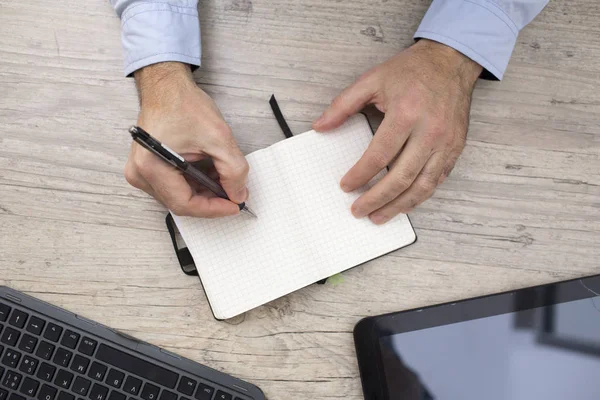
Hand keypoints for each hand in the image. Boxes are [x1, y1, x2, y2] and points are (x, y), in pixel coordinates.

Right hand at [124, 62, 248, 216]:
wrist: (167, 87)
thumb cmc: (182, 104)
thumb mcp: (218, 137)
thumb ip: (233, 170)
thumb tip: (238, 194)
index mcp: (151, 166)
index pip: (185, 204)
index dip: (213, 209)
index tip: (234, 204)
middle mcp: (140, 173)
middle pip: (181, 203)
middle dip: (210, 201)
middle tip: (233, 193)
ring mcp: (140, 171)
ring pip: (178, 197)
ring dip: (203, 194)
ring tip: (223, 181)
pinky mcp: (147, 168)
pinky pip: (172, 187)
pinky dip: (194, 185)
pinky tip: (209, 176)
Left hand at [313, 39, 481, 223]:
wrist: (451, 62)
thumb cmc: (412, 71)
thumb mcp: (372, 80)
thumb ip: (343, 105)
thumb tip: (320, 126)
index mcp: (406, 113)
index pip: (379, 155)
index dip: (360, 175)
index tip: (346, 186)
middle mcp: (429, 131)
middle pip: (401, 177)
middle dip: (377, 199)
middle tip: (358, 210)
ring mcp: (445, 143)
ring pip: (422, 186)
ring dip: (398, 206)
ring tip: (378, 217)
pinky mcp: (455, 149)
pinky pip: (437, 181)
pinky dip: (418, 197)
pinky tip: (402, 204)